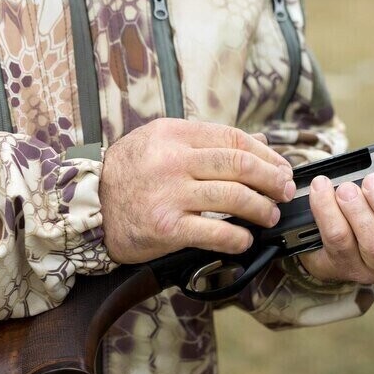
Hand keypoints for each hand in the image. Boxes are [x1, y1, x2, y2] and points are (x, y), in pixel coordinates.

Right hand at [100, 119, 293, 263]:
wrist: (88, 208)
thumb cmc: (126, 176)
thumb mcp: (159, 144)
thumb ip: (205, 142)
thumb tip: (259, 144)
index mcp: (173, 134)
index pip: (233, 139)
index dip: (266, 155)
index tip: (281, 168)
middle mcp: (173, 161)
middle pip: (239, 165)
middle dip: (272, 179)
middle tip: (285, 191)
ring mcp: (169, 194)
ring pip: (233, 197)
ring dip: (260, 208)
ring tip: (268, 215)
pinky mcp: (166, 228)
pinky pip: (215, 232)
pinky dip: (238, 237)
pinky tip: (244, 239)